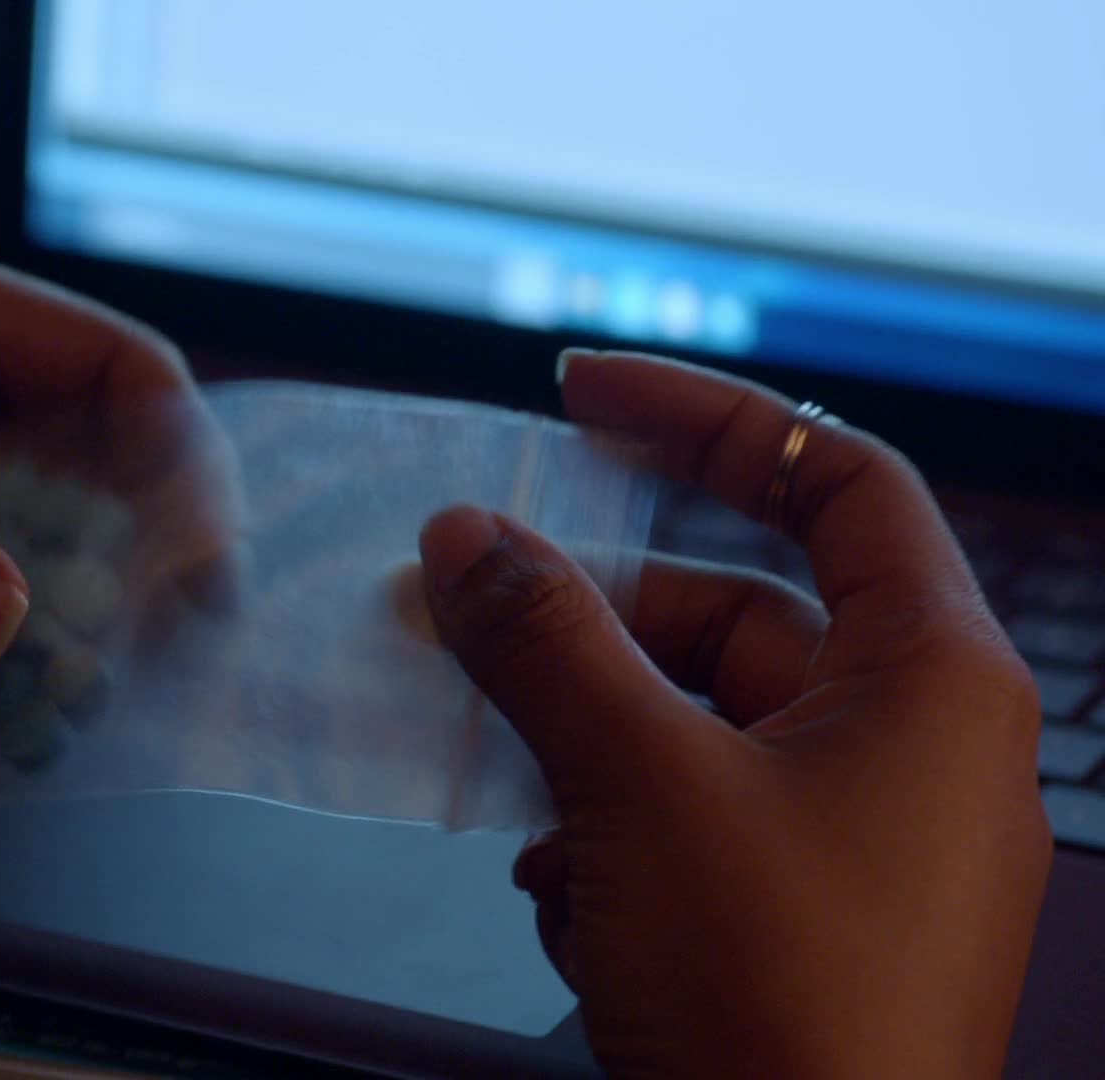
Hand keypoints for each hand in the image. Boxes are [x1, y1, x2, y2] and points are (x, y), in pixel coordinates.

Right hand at [419, 351, 1048, 1077]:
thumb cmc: (779, 990)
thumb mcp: (641, 786)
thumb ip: (543, 641)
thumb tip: (460, 535)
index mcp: (931, 676)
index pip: (831, 475)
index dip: (704, 414)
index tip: (576, 394)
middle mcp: (913, 742)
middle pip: (729, 615)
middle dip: (590, 635)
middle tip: (460, 623)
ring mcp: (864, 838)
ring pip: (691, 730)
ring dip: (587, 761)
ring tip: (537, 828)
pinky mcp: (810, 915)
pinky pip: (694, 823)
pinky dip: (617, 845)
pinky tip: (576, 910)